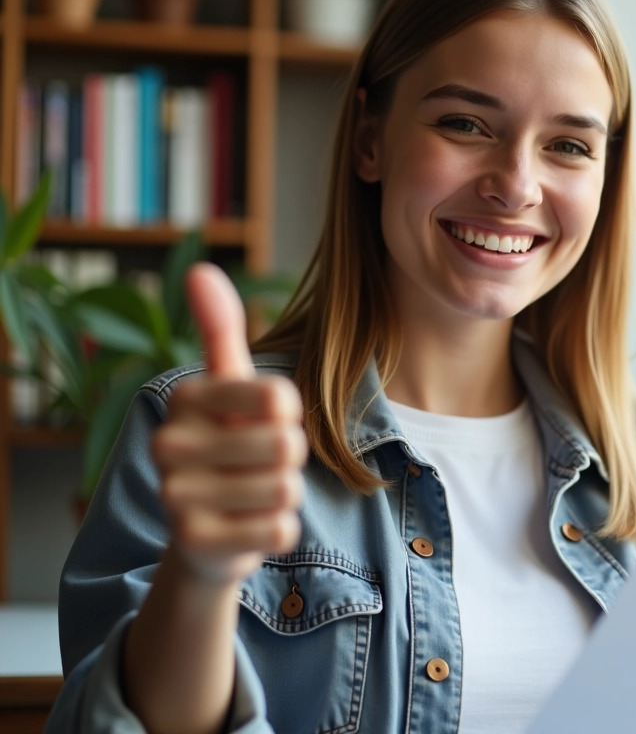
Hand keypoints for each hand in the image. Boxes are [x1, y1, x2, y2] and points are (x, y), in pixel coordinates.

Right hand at [150, 263, 306, 584]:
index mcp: (184, 399)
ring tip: (250, 494)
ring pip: (285, 488)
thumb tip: (200, 268)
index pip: (279, 396)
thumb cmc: (228, 444)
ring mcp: (175, 499)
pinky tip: (248, 527)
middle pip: (288, 444)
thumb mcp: (228, 385)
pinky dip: (279, 530)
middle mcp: (168, 445)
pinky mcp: (194, 545)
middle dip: (289, 458)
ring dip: (284, 494)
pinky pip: (280, 530)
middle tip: (257, 465)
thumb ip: (221, 329)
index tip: (261, 421)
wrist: (204, 533)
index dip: (288, 414)